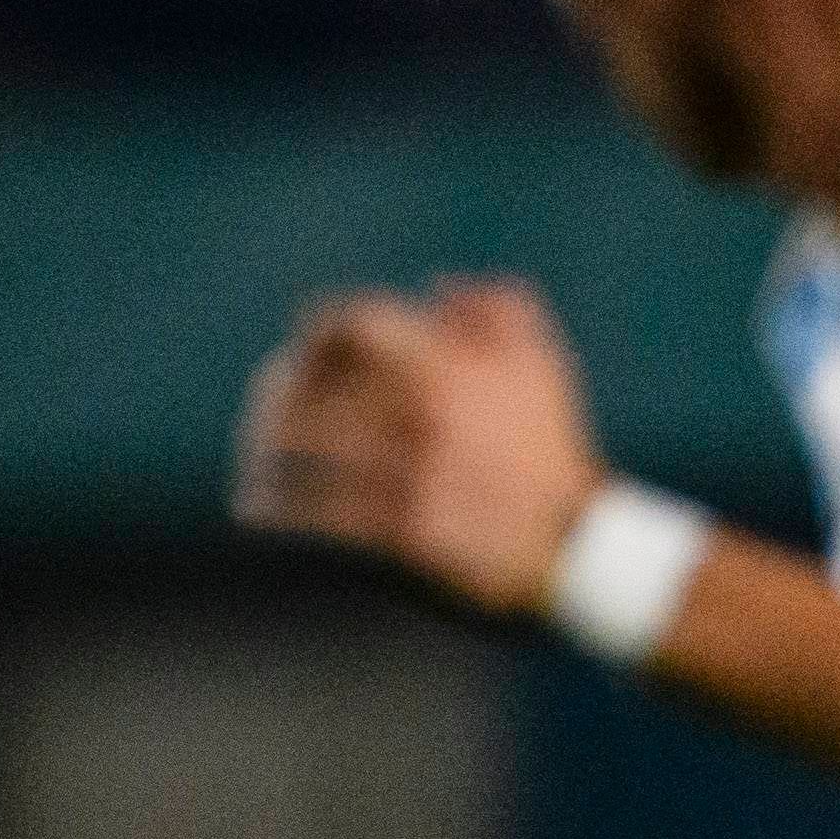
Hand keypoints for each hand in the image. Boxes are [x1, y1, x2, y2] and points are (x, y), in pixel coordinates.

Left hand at [234, 276, 606, 615]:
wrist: (581, 549)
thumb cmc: (555, 455)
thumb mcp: (542, 367)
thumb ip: (498, 310)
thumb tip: (441, 289)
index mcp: (444, 362)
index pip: (348, 326)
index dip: (319, 339)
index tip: (306, 357)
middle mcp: (418, 411)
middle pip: (311, 390)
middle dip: (280, 406)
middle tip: (267, 423)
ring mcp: (406, 473)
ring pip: (303, 453)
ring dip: (269, 460)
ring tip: (258, 469)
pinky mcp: (400, 530)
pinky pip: (316, 513)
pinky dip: (278, 511)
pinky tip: (262, 512)